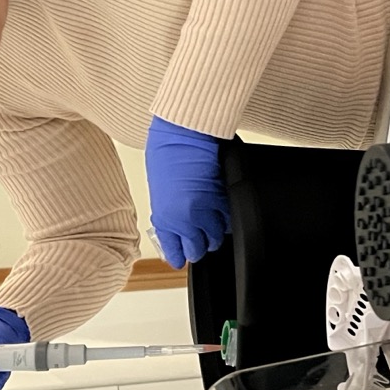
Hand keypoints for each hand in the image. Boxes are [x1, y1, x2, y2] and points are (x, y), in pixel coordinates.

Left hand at [144, 116, 229, 268]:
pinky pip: (230, 219)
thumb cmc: (166, 151)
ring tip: (212, 220)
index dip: (180, 255)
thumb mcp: (159, 189)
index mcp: (164, 218)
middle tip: (200, 235)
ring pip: (218, 237)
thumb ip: (168, 212)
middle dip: (200, 244)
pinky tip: (222, 207)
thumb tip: (177, 227)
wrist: (184, 132)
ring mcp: (207, 211)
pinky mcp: (224, 200)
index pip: (174, 251)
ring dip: (216, 231)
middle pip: (199, 250)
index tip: (181, 257)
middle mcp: (185, 220)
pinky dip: (227, 216)